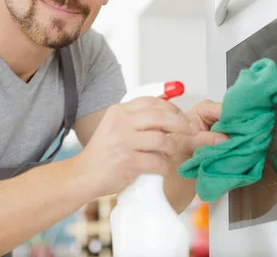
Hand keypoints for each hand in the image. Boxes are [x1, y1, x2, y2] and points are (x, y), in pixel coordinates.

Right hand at [75, 97, 223, 197]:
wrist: (83, 175)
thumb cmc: (103, 153)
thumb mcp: (115, 126)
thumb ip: (136, 118)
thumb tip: (168, 112)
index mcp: (118, 111)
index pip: (152, 102)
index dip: (171, 108)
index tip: (182, 116)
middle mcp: (121, 123)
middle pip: (161, 116)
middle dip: (182, 123)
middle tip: (193, 130)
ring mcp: (124, 142)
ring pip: (162, 140)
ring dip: (171, 148)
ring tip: (169, 154)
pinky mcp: (128, 162)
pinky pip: (158, 162)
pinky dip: (163, 167)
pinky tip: (160, 168)